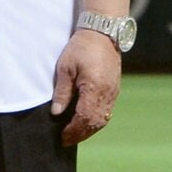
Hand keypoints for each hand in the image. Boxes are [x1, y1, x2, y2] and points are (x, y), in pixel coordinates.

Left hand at [50, 27, 121, 147]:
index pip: (84, 118)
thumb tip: (57, 113)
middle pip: (95, 122)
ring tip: (75, 133)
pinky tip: (87, 121)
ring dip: (89, 129)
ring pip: (102, 119)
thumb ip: (62, 91)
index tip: (62, 137)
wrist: (102, 32)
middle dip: (80, 134)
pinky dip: (96, 120)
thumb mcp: (66, 67)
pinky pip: (107, 111)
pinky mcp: (115, 89)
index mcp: (94, 88)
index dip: (73, 131)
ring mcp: (113, 92)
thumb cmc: (81, 47)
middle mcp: (107, 94)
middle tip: (66, 140)